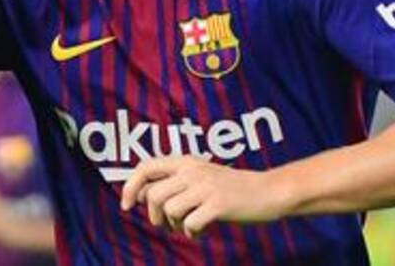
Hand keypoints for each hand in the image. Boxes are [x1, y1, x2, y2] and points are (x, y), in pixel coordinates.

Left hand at [120, 157, 284, 238]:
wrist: (268, 191)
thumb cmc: (231, 188)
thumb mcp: (200, 176)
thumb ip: (174, 182)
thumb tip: (141, 196)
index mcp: (186, 161)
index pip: (145, 167)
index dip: (130, 186)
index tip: (125, 205)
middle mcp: (193, 170)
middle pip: (154, 195)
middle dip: (154, 215)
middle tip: (167, 224)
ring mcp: (206, 186)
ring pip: (170, 210)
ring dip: (175, 225)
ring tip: (189, 225)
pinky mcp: (219, 204)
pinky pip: (190, 224)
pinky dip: (192, 232)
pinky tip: (202, 230)